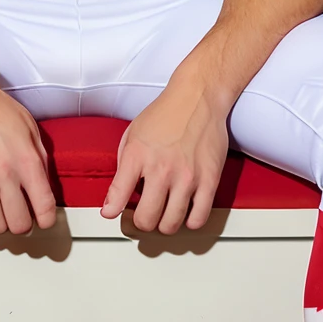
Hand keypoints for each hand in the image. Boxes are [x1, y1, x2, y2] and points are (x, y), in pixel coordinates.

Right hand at [0, 56, 56, 234]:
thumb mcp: (30, 129)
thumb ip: (39, 160)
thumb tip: (43, 187)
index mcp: (27, 160)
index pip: (44, 207)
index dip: (47, 220)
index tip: (44, 220)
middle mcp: (5, 172)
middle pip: (19, 223)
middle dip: (23, 225)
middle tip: (20, 217)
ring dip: (0, 225)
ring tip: (0, 215)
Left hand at [101, 79, 229, 233]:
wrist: (198, 97)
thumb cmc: (165, 113)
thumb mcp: (132, 134)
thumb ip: (123, 167)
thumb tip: (115, 198)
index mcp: (138, 156)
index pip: (118, 196)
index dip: (112, 210)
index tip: (112, 213)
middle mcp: (162, 169)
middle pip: (146, 220)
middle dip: (141, 222)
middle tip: (143, 215)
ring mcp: (187, 177)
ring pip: (171, 224)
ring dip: (165, 224)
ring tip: (164, 214)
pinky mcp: (209, 180)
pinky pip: (199, 218)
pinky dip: (190, 222)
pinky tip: (185, 212)